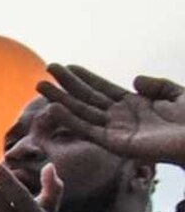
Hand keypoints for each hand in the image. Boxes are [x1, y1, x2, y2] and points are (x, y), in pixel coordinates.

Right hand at [37, 63, 184, 166]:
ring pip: (81, 112)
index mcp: (136, 104)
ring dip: (60, 100)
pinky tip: (54, 108)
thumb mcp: (178, 94)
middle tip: (47, 70)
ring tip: (40, 85)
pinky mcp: (115, 144)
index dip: (86, 77)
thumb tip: (135, 80)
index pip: (104, 88)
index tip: (67, 66)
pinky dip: (70, 120)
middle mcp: (121, 117)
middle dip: (67, 84)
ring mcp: (116, 131)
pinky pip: (88, 130)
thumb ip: (157, 85)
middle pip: (88, 98)